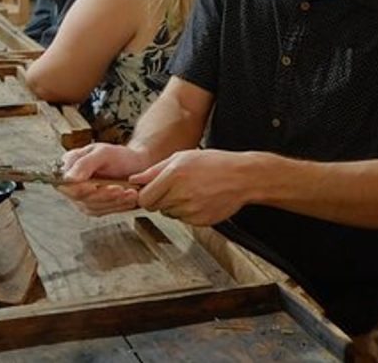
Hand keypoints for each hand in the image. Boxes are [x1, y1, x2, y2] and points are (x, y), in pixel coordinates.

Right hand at [56, 143, 149, 215]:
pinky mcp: (93, 207)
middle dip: (102, 194)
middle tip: (120, 189)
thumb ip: (84, 164)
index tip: (94, 187)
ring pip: (92, 206)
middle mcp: (71, 183)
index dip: (79, 188)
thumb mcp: (103, 153)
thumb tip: (69, 178)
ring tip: (131, 193)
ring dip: (113, 201)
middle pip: (80, 197)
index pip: (66, 183)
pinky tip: (130, 199)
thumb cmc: (118, 156)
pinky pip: (102, 211)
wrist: (135, 166)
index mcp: (69, 165)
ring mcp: (81, 197)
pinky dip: (117, 206)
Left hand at [131, 149, 255, 225]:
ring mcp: (191, 210)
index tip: (149, 191)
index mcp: (174, 176)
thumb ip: (155, 170)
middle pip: (154, 207)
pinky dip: (187, 211)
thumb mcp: (182, 157)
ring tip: (190, 191)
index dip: (144, 195)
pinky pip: (183, 219)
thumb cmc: (214, 163)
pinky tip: (199, 199)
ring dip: (173, 205)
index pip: (144, 198)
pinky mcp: (200, 221)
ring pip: (169, 213)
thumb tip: (135, 179)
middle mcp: (181, 195)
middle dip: (159, 199)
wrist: (242, 177)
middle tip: (172, 189)